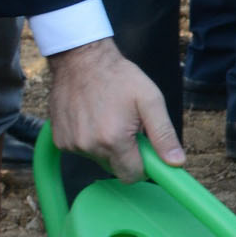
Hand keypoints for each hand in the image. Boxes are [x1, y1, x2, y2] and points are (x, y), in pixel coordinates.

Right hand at [48, 38, 183, 181]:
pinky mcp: (59, 140)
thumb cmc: (120, 78)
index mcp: (113, 140)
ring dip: (108, 146)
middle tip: (130, 127)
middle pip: (115, 168)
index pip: (133, 175)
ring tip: (110, 117)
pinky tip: (93, 118)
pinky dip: (91, 140)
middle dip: (127, 154)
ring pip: (99, 159)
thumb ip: (164, 134)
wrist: (82, 61)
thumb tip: (176, 162)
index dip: (144, 165)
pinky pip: (82, 150)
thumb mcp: (151, 101)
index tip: (147, 148)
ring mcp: (70, 145)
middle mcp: (88, 147)